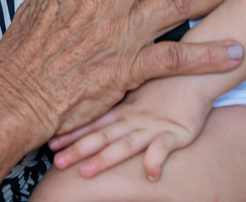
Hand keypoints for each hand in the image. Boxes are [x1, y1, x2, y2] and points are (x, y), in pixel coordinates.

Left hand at [49, 75, 215, 181]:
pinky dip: (156, 159)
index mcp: (123, 111)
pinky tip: (150, 174)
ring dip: (105, 158)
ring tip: (86, 171)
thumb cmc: (166, 83)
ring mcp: (153, 126)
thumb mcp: (137, 94)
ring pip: (125, 143)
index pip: (93, 124)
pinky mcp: (177, 132)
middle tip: (56, 161)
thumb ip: (117, 105)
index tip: (48, 143)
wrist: (197, 72)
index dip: (71, 134)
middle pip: (102, 136)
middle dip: (78, 150)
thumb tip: (91, 109)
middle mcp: (133, 119)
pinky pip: (165, 147)